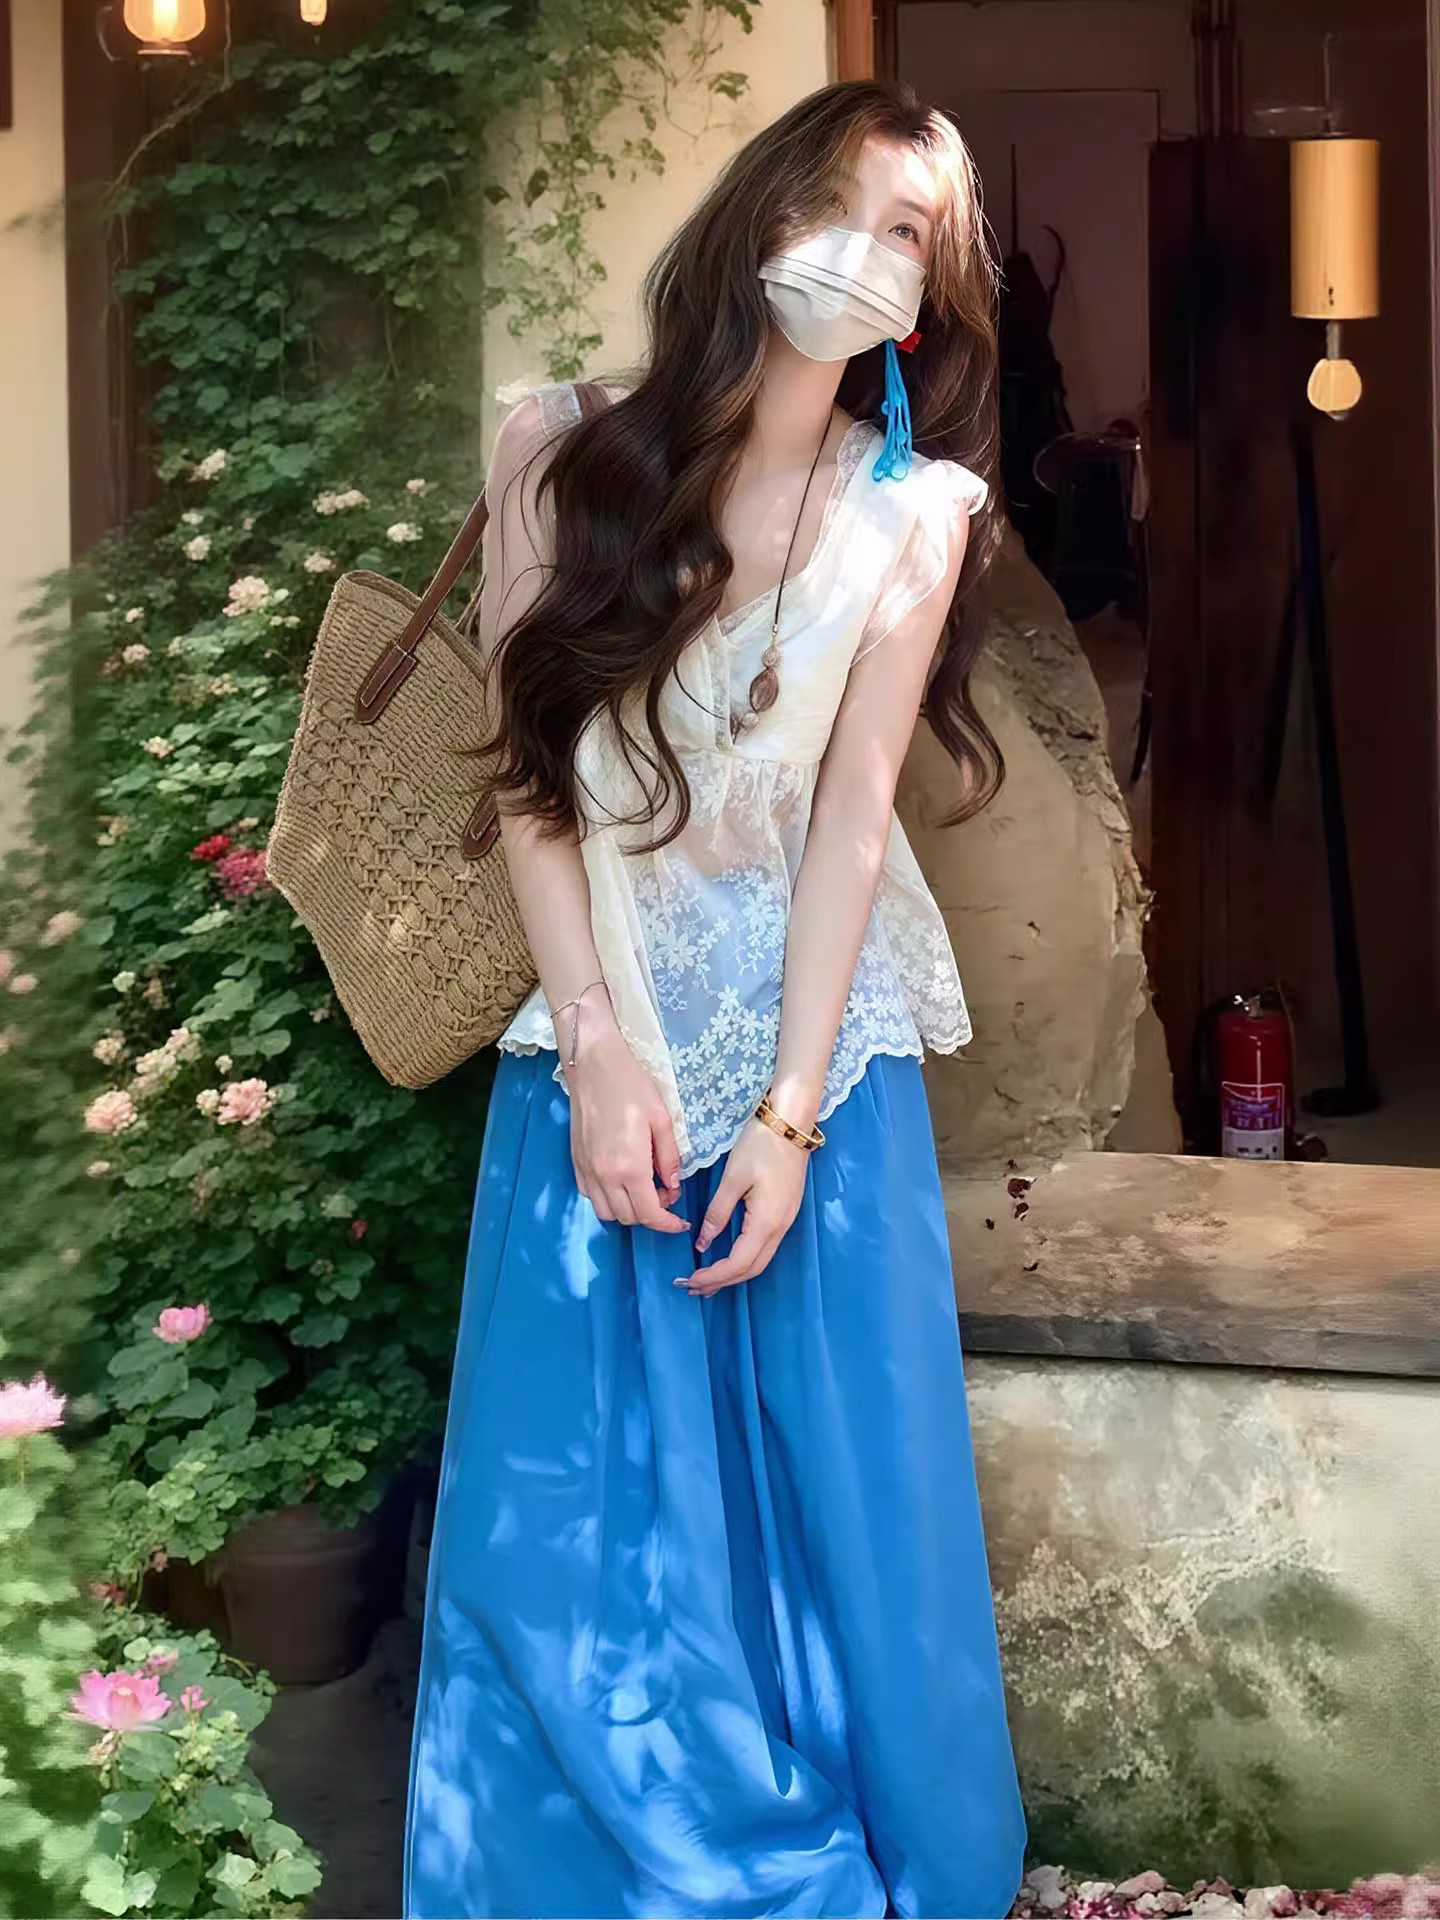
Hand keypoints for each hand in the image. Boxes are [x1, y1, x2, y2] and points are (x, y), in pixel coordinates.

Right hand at [567, 997, 687, 1234]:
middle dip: (650, 1215)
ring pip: (606, 1212)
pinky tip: (620, 1180)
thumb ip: (669, 1157)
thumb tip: (673, 1185)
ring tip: (643, 1189)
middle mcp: (604, 1175)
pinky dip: (607, 1198)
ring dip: (627, 1210)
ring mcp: (587, 1170)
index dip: (667, 1224)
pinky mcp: (576, 1162)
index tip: (679, 1223)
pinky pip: (590, 1196)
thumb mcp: (662, 1119)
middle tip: (666, 1193)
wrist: (593, 1065)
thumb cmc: (631, 1085)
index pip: (649, 1213)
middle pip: (628, 1218)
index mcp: (629, 1166)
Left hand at [679, 1117, 809, 1296]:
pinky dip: (744, 1260)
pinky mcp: (785, 1214)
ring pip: (759, 1261)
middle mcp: (780, 1229)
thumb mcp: (733, 1179)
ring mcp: (786, 1222)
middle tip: (692, 1287)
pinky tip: (728, 1258)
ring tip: (707, 1280)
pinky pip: (764, 1248)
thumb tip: (703, 1242)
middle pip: (750, 1269)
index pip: (738, 1264)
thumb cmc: (761, 1146)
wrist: (791, 1124)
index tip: (689, 1280)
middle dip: (721, 1282)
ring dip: (733, 1274)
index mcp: (766, 1222)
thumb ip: (717, 1213)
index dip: (713, 1276)